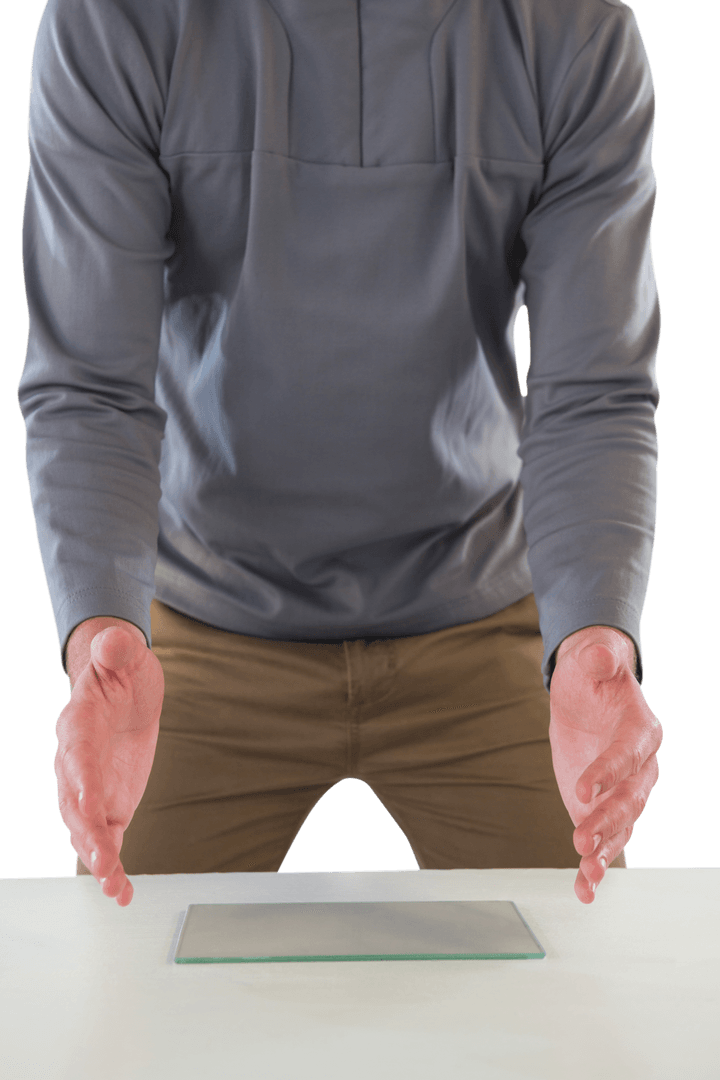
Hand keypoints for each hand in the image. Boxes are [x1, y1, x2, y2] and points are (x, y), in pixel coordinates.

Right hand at [54, 625, 164, 905]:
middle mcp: (77, 760)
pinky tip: (123, 893)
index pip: (76, 752)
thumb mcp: (123, 651)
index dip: (81, 778)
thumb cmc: (120, 667)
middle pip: (74, 799)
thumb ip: (117, 648)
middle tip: (103, 857)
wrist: (119, 686)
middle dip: (86, 830)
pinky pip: (106, 838)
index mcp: (79, 722)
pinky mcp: (108, 804)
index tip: (91, 804)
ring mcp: (90, 786)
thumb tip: (115, 641)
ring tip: (113, 884)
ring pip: (85, 828)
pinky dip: (113, 866)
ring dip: (97, 856)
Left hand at [549, 626, 661, 903]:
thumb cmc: (593, 676)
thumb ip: (598, 660)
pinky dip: (594, 866)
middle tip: (581, 839)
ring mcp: (621, 792)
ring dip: (604, 850)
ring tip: (587, 872)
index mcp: (641, 732)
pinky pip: (602, 840)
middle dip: (607, 821)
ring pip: (619, 827)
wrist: (588, 693)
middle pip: (628, 799)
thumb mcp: (593, 662)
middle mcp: (639, 768)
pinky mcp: (601, 808)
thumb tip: (597, 652)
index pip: (627, 755)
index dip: (608, 772)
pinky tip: (583, 891)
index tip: (583, 789)